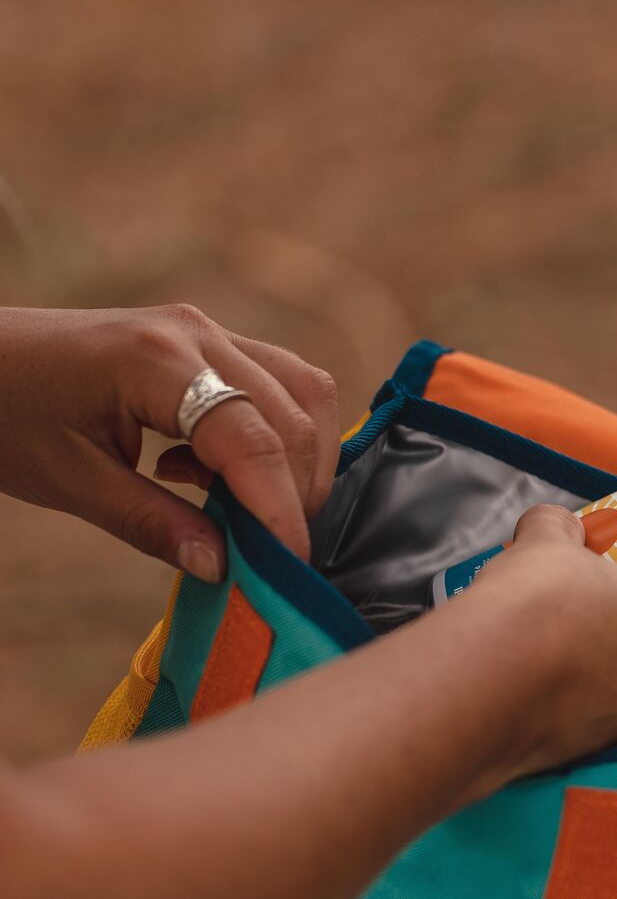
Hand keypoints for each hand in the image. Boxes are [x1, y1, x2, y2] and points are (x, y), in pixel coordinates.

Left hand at [0, 305, 339, 581]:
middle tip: (270, 552)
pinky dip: (282, 435)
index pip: (252, 440)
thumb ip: (152, 524)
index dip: (280, 508)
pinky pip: (283, 383)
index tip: (291, 566)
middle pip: (293, 416)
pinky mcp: (212, 340)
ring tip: (251, 510)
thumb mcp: (69, 481)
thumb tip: (223, 568)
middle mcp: (198, 333)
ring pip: (305, 392)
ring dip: (302, 460)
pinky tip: (222, 470)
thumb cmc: (5, 414)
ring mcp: (210, 329)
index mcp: (155, 361)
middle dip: (297, 491)